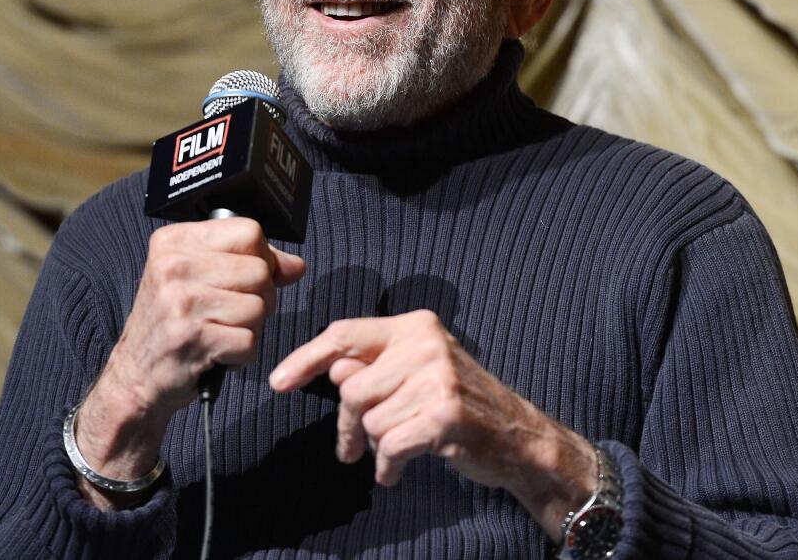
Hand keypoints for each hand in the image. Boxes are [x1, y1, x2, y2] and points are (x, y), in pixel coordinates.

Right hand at [75, 218, 303, 507]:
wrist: (135, 376)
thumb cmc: (172, 324)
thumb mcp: (199, 279)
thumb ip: (248, 264)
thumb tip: (296, 266)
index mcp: (175, 241)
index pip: (250, 231)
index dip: (261, 258)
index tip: (244, 280)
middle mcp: (174, 266)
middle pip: (260, 271)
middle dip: (259, 299)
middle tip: (230, 315)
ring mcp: (180, 302)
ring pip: (259, 307)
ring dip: (249, 329)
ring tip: (220, 333)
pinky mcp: (191, 338)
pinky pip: (250, 342)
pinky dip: (241, 355)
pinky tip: (217, 353)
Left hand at [268, 310, 596, 538]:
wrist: (518, 437)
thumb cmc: (458, 404)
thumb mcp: (416, 372)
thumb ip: (373, 366)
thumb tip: (331, 371)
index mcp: (415, 325)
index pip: (344, 334)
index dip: (306, 359)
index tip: (279, 383)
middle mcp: (426, 343)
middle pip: (351, 387)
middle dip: (347, 425)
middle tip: (351, 447)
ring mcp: (438, 377)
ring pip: (369, 420)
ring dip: (374, 447)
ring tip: (393, 453)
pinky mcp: (446, 414)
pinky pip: (389, 445)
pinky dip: (388, 465)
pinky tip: (396, 470)